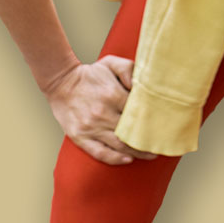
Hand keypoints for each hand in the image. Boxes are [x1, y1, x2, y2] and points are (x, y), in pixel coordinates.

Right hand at [43, 55, 157, 164]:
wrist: (61, 82)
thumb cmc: (90, 74)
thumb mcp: (111, 63)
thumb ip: (129, 69)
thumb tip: (140, 86)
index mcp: (112, 95)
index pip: (138, 112)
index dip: (151, 119)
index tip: (162, 124)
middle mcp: (102, 113)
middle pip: (130, 132)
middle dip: (147, 140)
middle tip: (160, 143)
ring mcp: (91, 127)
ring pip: (119, 145)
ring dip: (137, 152)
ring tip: (149, 154)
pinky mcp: (80, 137)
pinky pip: (100, 153)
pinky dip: (115, 159)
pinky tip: (128, 160)